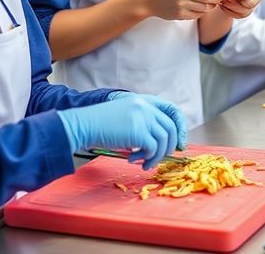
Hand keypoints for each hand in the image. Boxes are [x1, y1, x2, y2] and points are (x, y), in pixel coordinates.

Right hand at [57, 96, 185, 168]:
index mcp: (144, 100)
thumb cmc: (101, 124)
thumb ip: (143, 122)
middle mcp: (146, 106)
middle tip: (158, 158)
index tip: (180, 143)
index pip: (172, 110)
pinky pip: (153, 149)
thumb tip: (162, 144)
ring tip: (143, 163)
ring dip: (156, 156)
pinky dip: (147, 158)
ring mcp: (143, 117)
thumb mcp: (126, 116)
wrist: (84, 124)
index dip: (180, 127)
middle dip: (169, 147)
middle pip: (171, 128)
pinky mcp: (139, 131)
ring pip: (164, 141)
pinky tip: (133, 160)